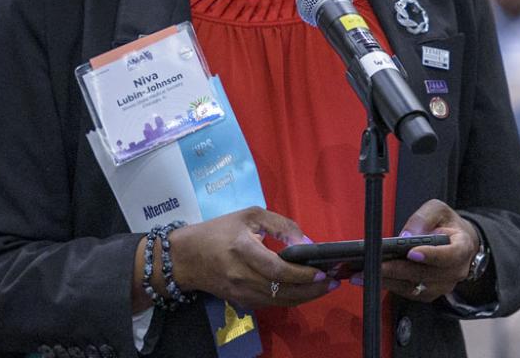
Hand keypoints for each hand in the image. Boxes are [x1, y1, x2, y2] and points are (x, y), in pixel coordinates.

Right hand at [168, 207, 335, 308]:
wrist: (186, 257)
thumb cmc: (219, 231)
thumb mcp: (250, 215)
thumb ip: (280, 226)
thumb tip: (306, 244)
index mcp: (242, 249)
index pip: (277, 268)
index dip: (302, 274)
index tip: (322, 271)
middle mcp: (241, 275)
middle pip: (282, 290)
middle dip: (311, 289)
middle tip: (333, 282)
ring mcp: (240, 293)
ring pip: (279, 301)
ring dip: (305, 297)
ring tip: (325, 288)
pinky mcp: (240, 302)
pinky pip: (271, 304)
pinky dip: (290, 299)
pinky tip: (304, 291)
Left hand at [371, 200, 479, 302]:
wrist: (457, 242)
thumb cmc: (447, 224)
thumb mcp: (439, 210)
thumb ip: (424, 218)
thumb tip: (407, 234)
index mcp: (462, 248)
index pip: (449, 255)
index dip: (431, 255)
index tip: (411, 252)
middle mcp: (455, 271)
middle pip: (425, 274)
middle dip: (397, 269)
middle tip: (375, 264)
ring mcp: (442, 286)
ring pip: (414, 287)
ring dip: (387, 281)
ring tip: (363, 273)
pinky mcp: (428, 293)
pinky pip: (407, 292)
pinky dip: (388, 285)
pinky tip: (370, 278)